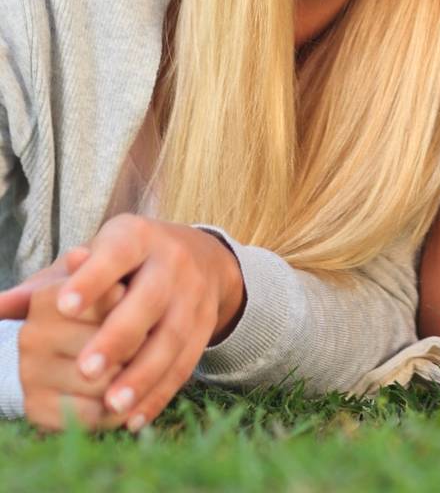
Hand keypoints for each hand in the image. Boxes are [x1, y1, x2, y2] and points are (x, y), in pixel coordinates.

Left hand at [6, 216, 245, 431]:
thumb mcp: (95, 256)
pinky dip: (159, 393)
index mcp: (137, 237)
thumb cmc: (126, 261)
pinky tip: (134, 418)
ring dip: (142, 375)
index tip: (63, 306)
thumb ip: (47, 284)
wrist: (201, 256)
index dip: (91, 280)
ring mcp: (192, 296)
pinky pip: (184, 364)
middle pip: (148, 300)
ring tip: (113, 405)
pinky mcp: (204, 327)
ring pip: (171, 338)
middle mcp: (170, 262)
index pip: (116, 254)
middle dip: (118, 337)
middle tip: (86, 369)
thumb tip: (0, 306)